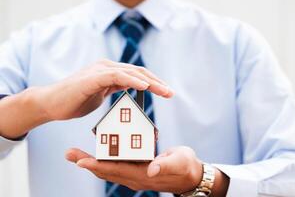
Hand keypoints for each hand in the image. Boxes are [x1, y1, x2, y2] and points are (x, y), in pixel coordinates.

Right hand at [37, 59, 172, 119]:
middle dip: (156, 82)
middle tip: (170, 93)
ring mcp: (99, 71)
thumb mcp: (100, 96)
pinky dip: (131, 80)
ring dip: (149, 81)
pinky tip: (143, 86)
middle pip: (137, 72)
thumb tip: (128, 94)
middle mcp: (106, 68)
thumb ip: (113, 90)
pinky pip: (116, 76)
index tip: (165, 92)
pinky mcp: (92, 78)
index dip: (152, 82)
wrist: (52, 104)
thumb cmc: (75, 101)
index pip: (136, 75)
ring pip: (130, 72)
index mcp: (109, 72)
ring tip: (163, 91)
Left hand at [65, 146, 202, 193]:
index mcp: (143, 175)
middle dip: (87, 163)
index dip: (98, 165)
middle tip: (69, 153)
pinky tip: (98, 152)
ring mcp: (134, 174)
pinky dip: (103, 159)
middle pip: (106, 170)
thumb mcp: (178, 163)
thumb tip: (151, 169)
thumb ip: (165, 165)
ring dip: (91, 161)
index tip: (80, 161)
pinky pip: (116, 165)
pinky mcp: (137, 169)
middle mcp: (134, 177)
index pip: (116, 170)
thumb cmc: (185, 166)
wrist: (190, 174)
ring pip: (108, 168)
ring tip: (76, 153)